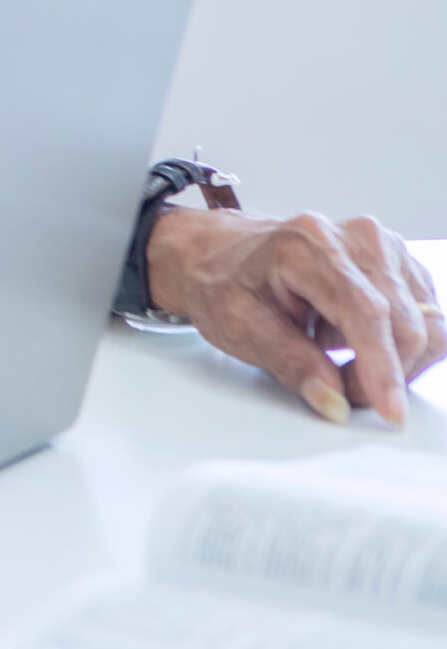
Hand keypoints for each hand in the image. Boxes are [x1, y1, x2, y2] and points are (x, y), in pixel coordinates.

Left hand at [146, 207, 446, 425]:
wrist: (222, 254)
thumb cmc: (225, 283)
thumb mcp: (238, 326)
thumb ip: (289, 364)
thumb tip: (334, 401)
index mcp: (308, 245)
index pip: (365, 311)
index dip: (382, 367)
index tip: (389, 411)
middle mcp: (355, 236)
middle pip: (405, 322)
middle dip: (382, 374)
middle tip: (340, 390)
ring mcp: (384, 246)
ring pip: (425, 323)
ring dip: (394, 360)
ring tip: (338, 357)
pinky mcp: (400, 263)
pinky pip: (426, 317)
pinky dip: (397, 344)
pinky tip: (350, 337)